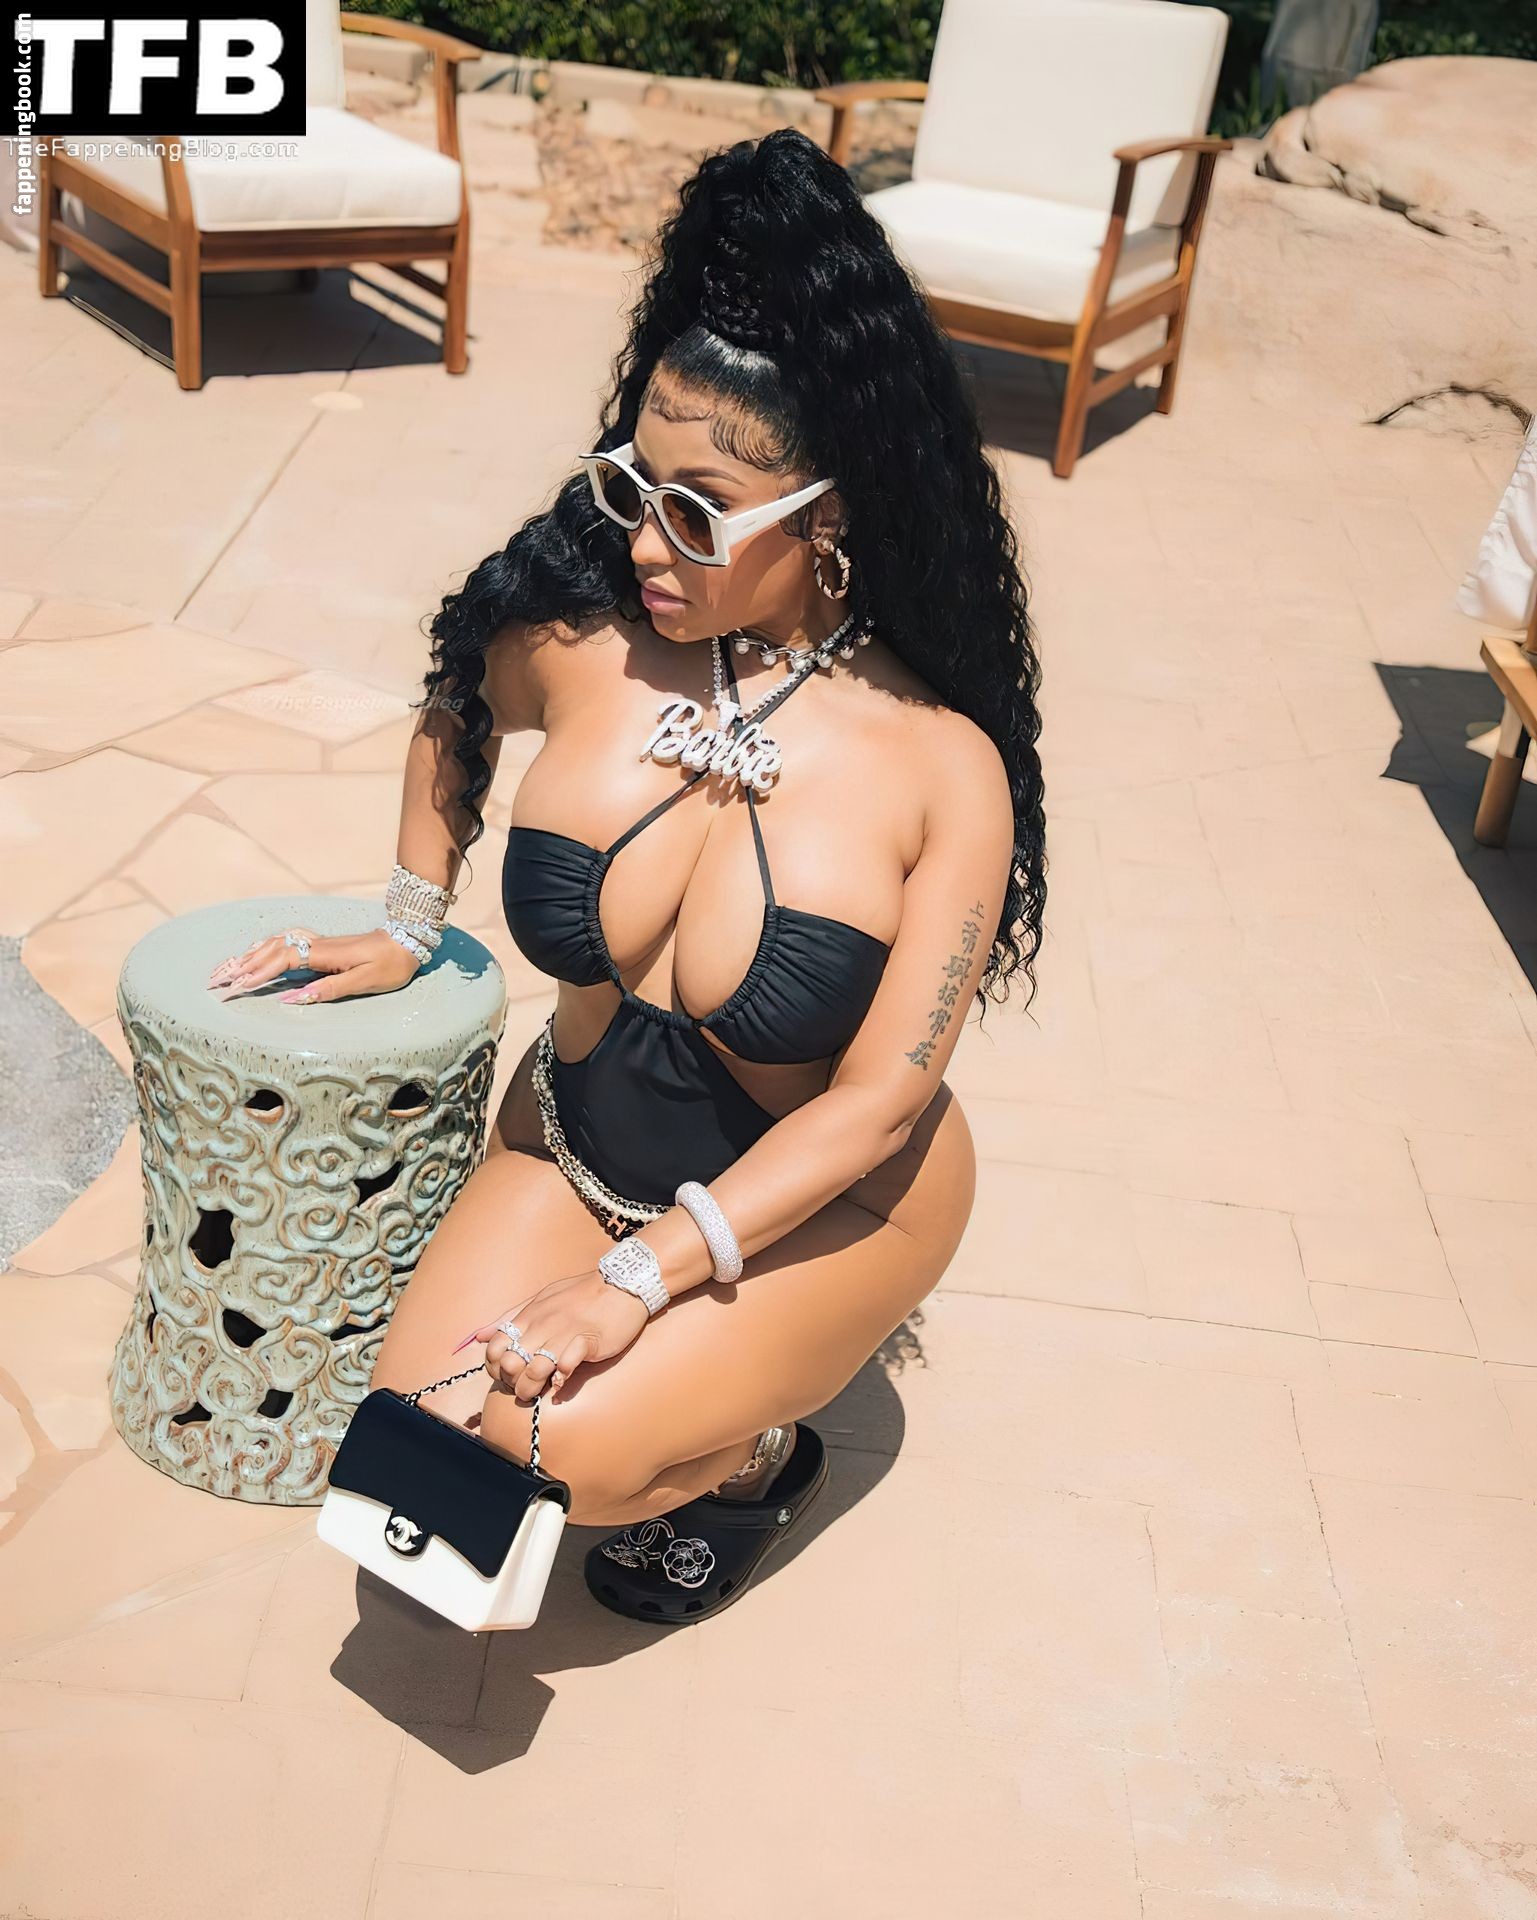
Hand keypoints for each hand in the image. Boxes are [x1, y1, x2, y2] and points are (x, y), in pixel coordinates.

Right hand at [206, 926, 420, 1004]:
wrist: (408, 940)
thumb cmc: (390, 965)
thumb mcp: (364, 981)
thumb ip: (329, 989)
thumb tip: (292, 999)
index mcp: (324, 954)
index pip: (281, 961)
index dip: (257, 974)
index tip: (237, 988)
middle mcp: (315, 945)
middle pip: (269, 951)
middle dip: (241, 966)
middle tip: (215, 982)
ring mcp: (317, 943)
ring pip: (274, 945)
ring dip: (248, 957)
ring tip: (225, 969)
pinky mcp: (321, 946)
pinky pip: (284, 944)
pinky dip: (263, 949)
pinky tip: (253, 954)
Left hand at [458, 1270, 650, 1401]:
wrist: (622, 1285)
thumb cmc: (581, 1293)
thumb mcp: (541, 1299)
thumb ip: (511, 1317)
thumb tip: (480, 1335)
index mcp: (530, 1315)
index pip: (496, 1347)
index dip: (495, 1368)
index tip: (506, 1376)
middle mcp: (542, 1324)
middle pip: (511, 1363)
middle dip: (512, 1382)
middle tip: (522, 1387)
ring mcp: (565, 1333)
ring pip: (534, 1369)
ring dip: (532, 1388)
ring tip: (537, 1393)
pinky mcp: (588, 1342)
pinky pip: (566, 1365)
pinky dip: (560, 1381)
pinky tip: (560, 1384)